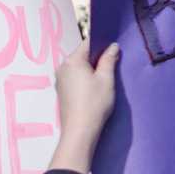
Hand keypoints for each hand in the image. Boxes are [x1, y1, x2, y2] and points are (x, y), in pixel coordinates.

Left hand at [52, 44, 119, 173]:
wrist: (80, 130)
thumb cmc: (95, 102)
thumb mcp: (106, 79)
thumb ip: (109, 60)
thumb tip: (113, 46)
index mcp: (72, 61)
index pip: (88, 43)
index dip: (102, 43)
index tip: (114, 49)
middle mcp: (62, 67)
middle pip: (82, 55)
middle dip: (97, 58)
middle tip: (113, 66)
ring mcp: (60, 80)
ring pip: (79, 67)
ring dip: (91, 69)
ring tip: (105, 79)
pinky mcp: (62, 91)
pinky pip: (75, 77)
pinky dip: (85, 78)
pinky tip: (94, 89)